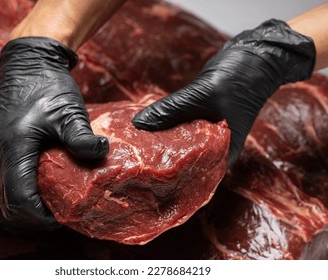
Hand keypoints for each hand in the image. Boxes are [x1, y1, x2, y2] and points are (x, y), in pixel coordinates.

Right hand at [0, 37, 108, 229]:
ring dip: (6, 213)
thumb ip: (82, 136)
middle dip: (25, 220)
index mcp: (15, 147)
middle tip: (50, 220)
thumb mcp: (70, 111)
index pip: (18, 199)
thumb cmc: (49, 87)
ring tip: (31, 215)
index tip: (59, 219)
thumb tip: (101, 153)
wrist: (27, 64)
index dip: (38, 217)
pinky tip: (13, 198)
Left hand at [132, 19, 314, 165]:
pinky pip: (180, 126)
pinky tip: (148, 126)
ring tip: (136, 144)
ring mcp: (208, 133)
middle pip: (184, 159)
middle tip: (135, 160)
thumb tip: (138, 124)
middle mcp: (216, 147)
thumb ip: (170, 110)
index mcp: (224, 153)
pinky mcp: (201, 118)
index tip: (146, 174)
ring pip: (180, 141)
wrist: (254, 55)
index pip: (194, 174)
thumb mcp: (201, 95)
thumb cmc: (239, 78)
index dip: (170, 175)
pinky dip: (167, 125)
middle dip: (161, 159)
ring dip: (161, 140)